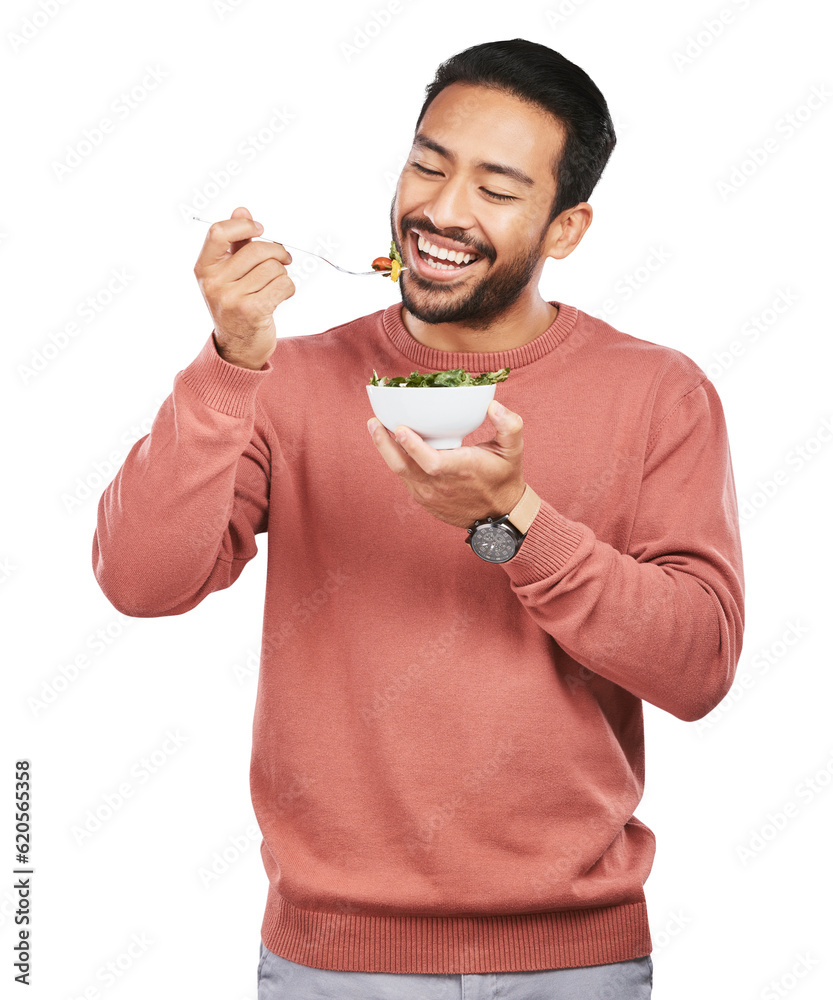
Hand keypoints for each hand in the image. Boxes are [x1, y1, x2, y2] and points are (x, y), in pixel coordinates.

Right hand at [193, 206, 294, 369]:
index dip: (243, 224)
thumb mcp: (228, 274)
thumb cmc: (235, 307)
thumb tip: (242, 209)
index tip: (259, 228)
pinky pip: (283, 285)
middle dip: (277, 252)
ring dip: (282, 275)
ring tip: (275, 286)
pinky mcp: (252, 311)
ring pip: (274, 268)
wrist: (237, 348)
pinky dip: (288, 289)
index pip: (218, 232)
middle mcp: (214, 283)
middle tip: (284, 259)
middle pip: (256, 249)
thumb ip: (234, 243)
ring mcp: (231, 298)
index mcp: (204, 268)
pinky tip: (280, 296)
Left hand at [367, 399, 526, 528]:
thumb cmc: (505, 477)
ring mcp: (430, 494)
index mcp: (462, 470)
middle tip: (373, 421)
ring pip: (400, 472)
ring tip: (375, 427)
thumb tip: (493, 405)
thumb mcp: (514, 450)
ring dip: (386, 449)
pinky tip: (390, 444)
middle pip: (404, 466)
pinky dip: (396, 460)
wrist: (499, 515)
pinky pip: (405, 477)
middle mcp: (441, 485)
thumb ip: (509, 425)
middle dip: (385, 443)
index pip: (432, 462)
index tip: (399, 428)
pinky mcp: (424, 499)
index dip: (413, 446)